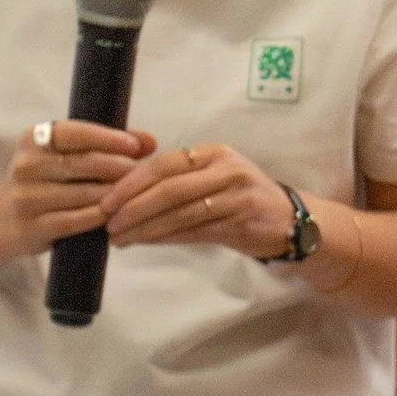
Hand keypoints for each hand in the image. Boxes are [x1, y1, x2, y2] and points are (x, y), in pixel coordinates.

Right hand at [0, 120, 151, 277]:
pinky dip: (99, 217)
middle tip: (141, 173)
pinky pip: (75, 220)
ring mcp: (26, 197)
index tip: (135, 146)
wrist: (2, 220)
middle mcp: (25, 165)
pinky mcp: (32, 226)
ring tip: (135, 195)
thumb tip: (150, 142)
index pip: (72, 132)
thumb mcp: (66, 157)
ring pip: (81, 194)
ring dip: (113, 194)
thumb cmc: (46, 182)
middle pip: (80, 163)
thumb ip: (108, 145)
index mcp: (32, 139)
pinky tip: (116, 215)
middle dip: (116, 167)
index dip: (106, 138)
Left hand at [101, 139, 305, 259]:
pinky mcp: (241, 222)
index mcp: (213, 153)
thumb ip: (178, 180)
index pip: (164, 163)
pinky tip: (146, 242)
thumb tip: (125, 195)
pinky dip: (166, 237)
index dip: (132, 182)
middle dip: (133, 206)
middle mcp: (226, 169)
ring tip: (120, 238)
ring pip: (180, 213)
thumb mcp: (214, 178)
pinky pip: (195, 231)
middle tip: (108, 222)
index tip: (106, 200)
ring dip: (145, 227)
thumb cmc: (242, 198)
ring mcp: (236, 196)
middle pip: (170, 188)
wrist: (290, 221)